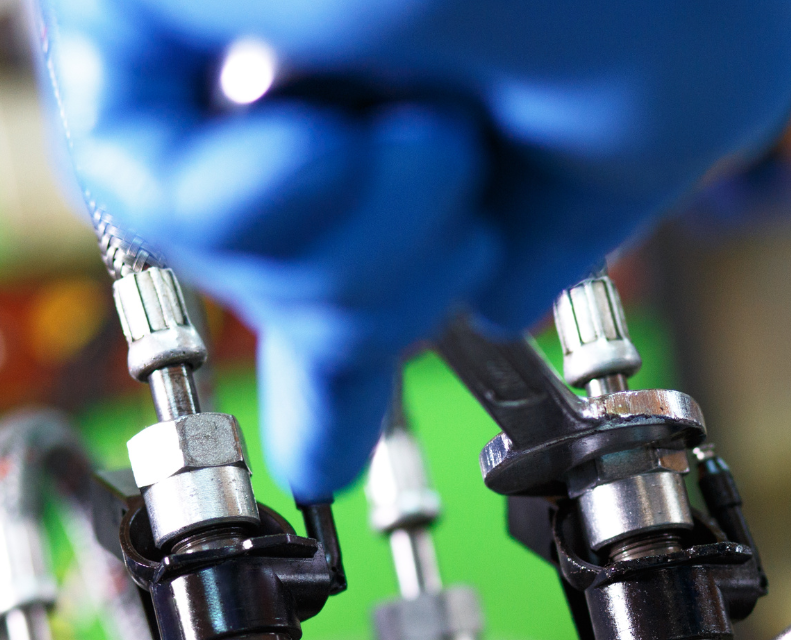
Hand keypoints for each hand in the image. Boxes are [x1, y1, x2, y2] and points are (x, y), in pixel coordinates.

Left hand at [38, 0, 790, 498]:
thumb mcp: (643, 141)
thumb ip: (545, 234)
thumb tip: (492, 297)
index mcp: (444, 65)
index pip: (367, 232)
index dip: (346, 350)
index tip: (329, 445)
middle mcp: (334, 40)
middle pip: (288, 272)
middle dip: (371, 303)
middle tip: (455, 220)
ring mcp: (237, 18)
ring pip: (219, 245)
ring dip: (342, 249)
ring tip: (433, 137)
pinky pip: (147, 181)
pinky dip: (266, 200)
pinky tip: (352, 127)